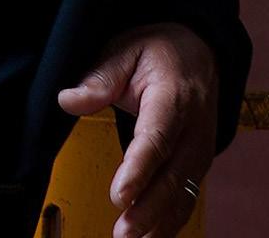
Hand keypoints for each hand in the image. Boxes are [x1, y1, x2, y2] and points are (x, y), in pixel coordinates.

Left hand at [57, 22, 218, 237]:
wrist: (199, 52)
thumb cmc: (157, 51)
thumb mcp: (126, 49)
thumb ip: (99, 77)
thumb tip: (67, 99)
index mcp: (174, 96)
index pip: (156, 138)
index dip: (138, 169)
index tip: (119, 195)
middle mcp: (194, 128)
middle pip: (172, 175)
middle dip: (148, 208)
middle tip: (122, 231)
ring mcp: (201, 149)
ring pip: (183, 193)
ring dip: (159, 222)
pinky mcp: (199, 164)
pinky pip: (187, 197)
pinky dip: (171, 222)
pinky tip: (150, 237)